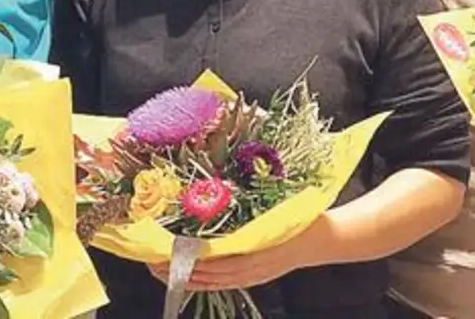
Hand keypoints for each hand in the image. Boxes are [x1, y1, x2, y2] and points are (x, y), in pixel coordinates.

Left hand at [146, 220, 324, 292]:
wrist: (323, 240)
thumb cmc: (301, 218)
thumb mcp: (278, 208)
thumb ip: (251, 208)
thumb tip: (220, 191)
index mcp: (255, 249)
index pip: (214, 258)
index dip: (188, 256)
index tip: (166, 250)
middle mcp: (251, 267)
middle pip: (208, 274)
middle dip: (178, 270)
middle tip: (152, 263)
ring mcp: (252, 275)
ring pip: (213, 282)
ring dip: (186, 278)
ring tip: (161, 271)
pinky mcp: (253, 277)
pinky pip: (222, 284)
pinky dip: (203, 282)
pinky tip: (188, 278)